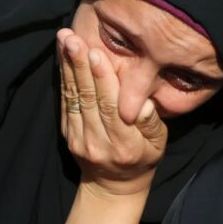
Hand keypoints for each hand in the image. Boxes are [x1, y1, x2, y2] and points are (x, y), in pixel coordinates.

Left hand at [57, 28, 167, 195]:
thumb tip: (142, 103)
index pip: (111, 107)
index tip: (97, 53)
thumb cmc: (144, 156)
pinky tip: (63, 57)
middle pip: (88, 98)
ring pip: (73, 98)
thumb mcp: (159, 142)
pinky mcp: (66, 134)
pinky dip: (64, 77)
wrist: (113, 185)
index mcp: (124, 144)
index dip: (103, 80)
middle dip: (80, 65)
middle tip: (73, 38)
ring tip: (64, 40)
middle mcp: (97, 142)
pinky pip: (64, 102)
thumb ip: (151, 122)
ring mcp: (78, 139)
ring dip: (67, 67)